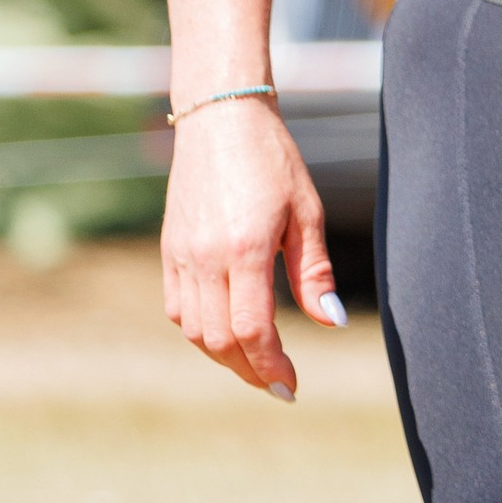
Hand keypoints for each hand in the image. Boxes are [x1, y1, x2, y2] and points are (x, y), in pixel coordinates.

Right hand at [160, 96, 340, 399]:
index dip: (272, 366)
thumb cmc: (272, 160)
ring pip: (194, 331)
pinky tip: (227, 333)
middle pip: (219, 340)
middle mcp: (205, 257)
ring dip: (225, 355)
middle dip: (250, 371)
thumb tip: (332, 323)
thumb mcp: (307, 212)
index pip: (252, 329)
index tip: (292, 385)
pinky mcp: (169, 249)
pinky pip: (177, 309)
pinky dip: (201, 332)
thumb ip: (315, 272)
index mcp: (244, 249)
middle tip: (279, 384)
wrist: (220, 117)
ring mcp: (181, 254)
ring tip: (257, 364)